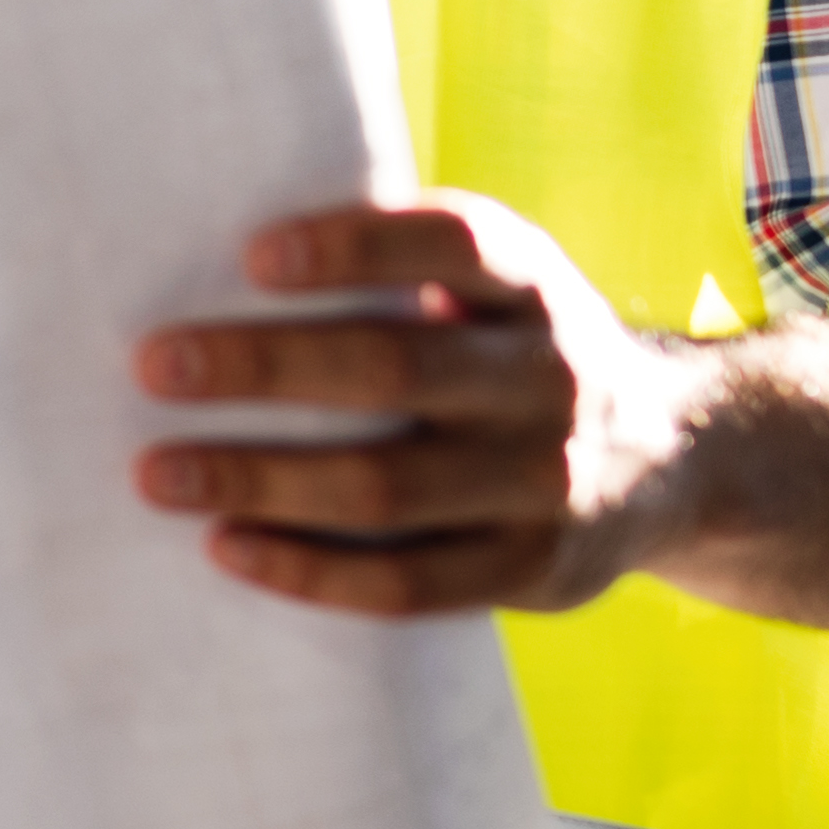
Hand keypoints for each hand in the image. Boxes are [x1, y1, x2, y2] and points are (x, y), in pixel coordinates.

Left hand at [129, 198, 685, 618]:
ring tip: (156, 471)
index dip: (354, 245)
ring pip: (388, 487)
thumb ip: (403, 273)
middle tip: (151, 365)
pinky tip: (226, 546)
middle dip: (264, 367)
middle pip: (396, 367)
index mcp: (533, 285)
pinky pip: (408, 584)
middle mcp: (550, 376)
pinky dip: (308, 570)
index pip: (451, 245)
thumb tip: (210, 244)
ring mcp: (548, 482)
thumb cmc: (516, 353)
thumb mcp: (500, 292)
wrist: (677, 459)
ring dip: (259, 478)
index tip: (251, 256)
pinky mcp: (533, 571)